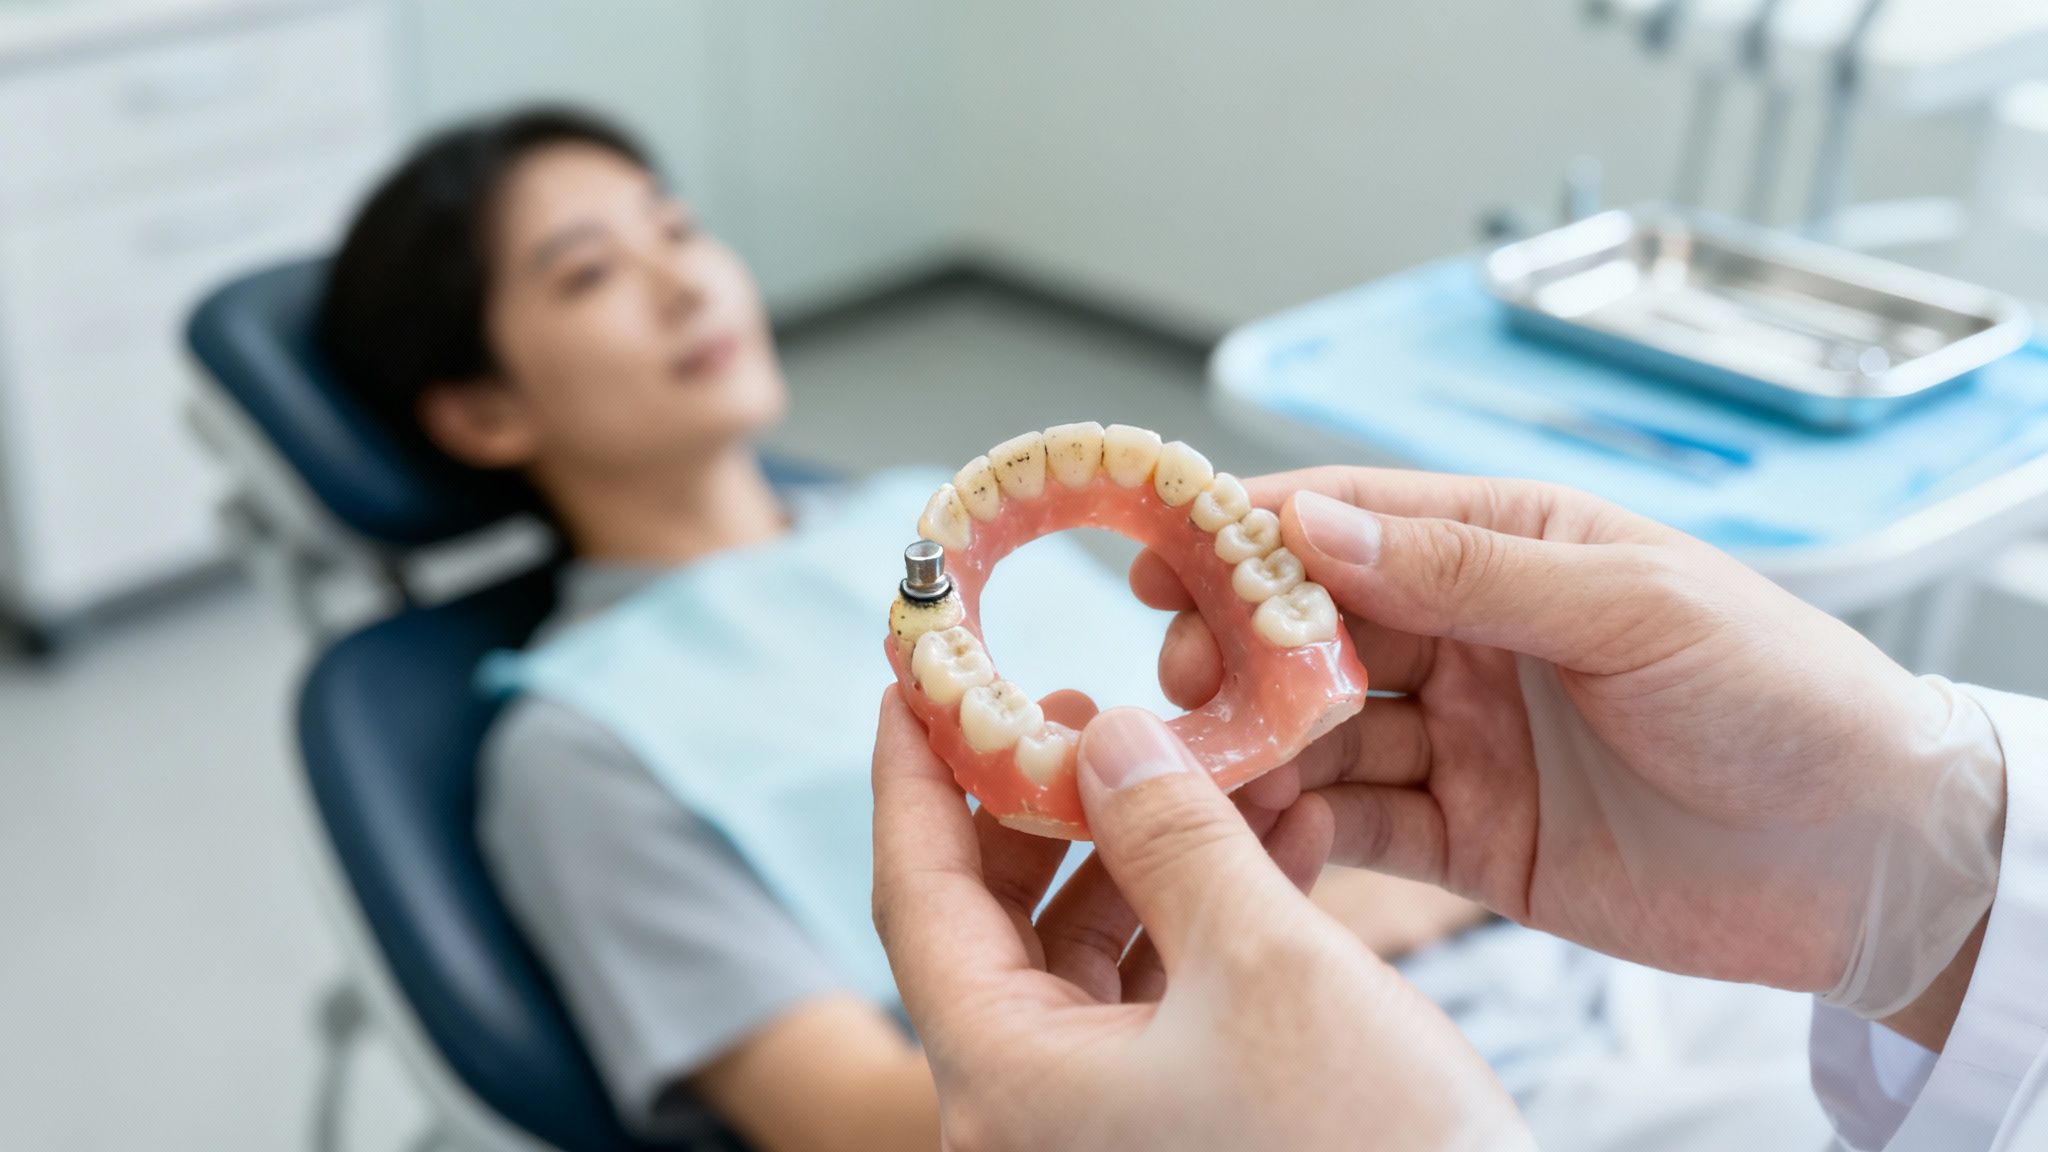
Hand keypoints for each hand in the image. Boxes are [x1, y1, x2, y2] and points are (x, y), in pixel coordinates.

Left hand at [870, 688, 1530, 1151]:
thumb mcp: (1265, 963)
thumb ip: (1171, 835)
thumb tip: (1106, 738)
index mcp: (1003, 1080)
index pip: (916, 892)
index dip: (913, 773)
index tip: (915, 677)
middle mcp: (1022, 1115)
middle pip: (993, 923)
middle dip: (1046, 806)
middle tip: (1085, 707)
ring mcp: (1092, 1132)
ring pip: (1085, 958)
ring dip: (1149, 854)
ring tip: (1213, 763)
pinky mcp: (1167, 1136)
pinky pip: (1154, 1004)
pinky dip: (1200, 920)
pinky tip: (1279, 841)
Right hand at [1138, 467, 2005, 1026]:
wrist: (1872, 856)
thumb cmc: (1782, 694)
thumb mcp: (1632, 606)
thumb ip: (1470, 572)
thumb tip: (1313, 525)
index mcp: (1512, 548)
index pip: (1353, 521)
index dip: (1251, 532)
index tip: (1164, 553)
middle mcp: (1472, 637)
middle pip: (1313, 630)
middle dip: (1235, 648)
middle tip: (1182, 678)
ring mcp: (1464, 739)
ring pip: (1321, 732)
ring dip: (1256, 746)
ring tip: (1201, 769)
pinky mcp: (1469, 838)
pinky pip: (1359, 825)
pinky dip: (1304, 829)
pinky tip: (1267, 833)